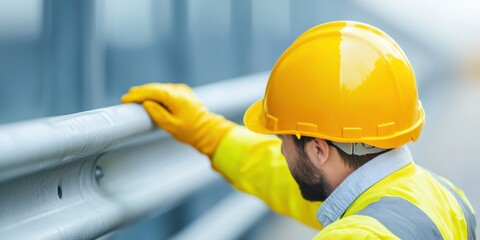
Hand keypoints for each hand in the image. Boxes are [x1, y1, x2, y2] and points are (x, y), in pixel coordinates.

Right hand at [121, 83, 235, 157]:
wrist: (208, 131)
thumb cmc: (190, 131)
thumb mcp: (170, 125)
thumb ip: (156, 113)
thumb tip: (146, 103)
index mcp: (175, 97)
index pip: (152, 92)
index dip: (137, 95)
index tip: (125, 99)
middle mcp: (179, 90)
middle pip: (155, 88)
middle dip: (140, 92)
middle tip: (126, 97)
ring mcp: (183, 90)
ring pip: (161, 88)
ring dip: (148, 92)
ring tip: (135, 96)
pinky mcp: (185, 93)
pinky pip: (167, 91)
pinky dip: (157, 93)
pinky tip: (150, 97)